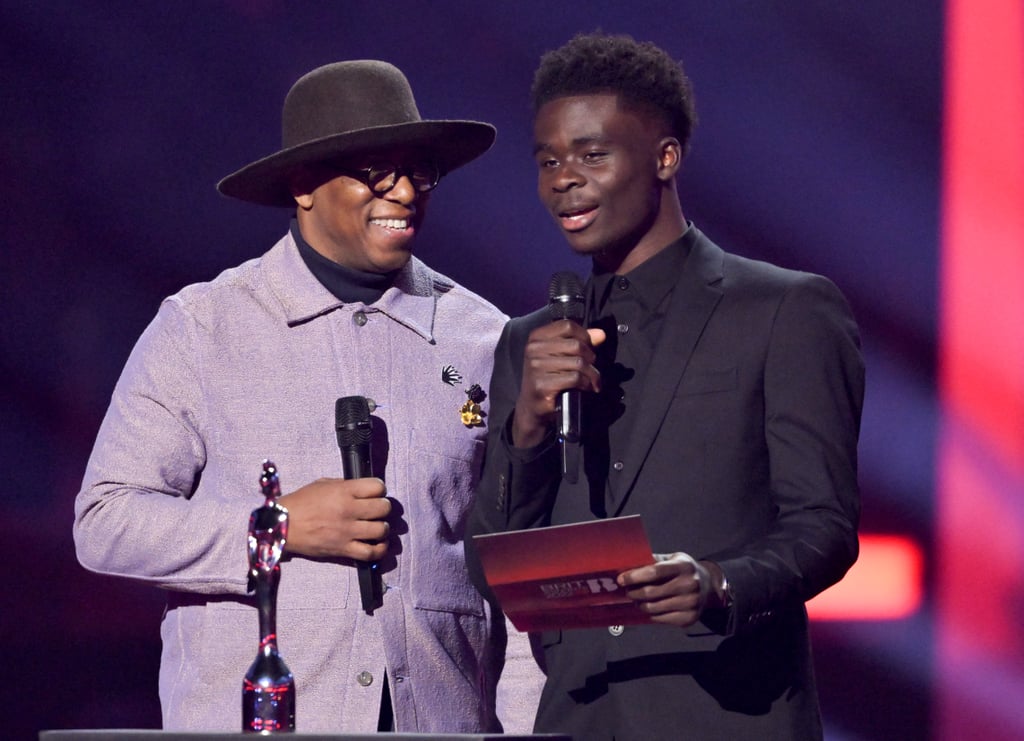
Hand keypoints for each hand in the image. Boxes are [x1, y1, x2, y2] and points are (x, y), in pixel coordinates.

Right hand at [277, 477, 390, 560]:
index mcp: (344, 491)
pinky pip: (371, 553)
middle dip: (383, 508)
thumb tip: (362, 490)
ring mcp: (347, 531)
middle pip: (383, 508)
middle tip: (377, 510)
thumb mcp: (322, 484)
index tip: (375, 493)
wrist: (282, 525)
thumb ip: (344, 486)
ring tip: (377, 527)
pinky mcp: (343, 550)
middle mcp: (348, 510)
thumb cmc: (300, 503)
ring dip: (383, 528)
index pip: (377, 487)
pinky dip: (379, 549)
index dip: (379, 489)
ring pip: (381, 530)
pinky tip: (378, 544)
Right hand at [511, 321, 605, 447]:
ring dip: (591, 374)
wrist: (532, 407)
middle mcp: (533, 349)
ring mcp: (536, 367)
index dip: (584, 336)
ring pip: (578, 363)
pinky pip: (575, 378)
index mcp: (536, 337)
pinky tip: (586, 388)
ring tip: (592, 381)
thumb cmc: (548, 378)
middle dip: (590, 357)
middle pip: (576, 344)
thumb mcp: (560, 355)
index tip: (589, 348)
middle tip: (591, 368)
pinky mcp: (542, 385)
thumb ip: (580, 341)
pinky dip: (586, 384)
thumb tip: (600, 334)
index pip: (567, 325)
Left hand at [617, 552, 710, 627]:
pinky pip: (660, 618)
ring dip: (640, 604)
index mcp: (684, 566)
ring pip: (653, 607)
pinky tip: (650, 607)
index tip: (621, 579)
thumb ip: (653, 560)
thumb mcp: (673, 559)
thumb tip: (628, 564)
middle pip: (651, 592)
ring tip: (637, 599)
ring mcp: (691, 603)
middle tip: (628, 591)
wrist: (708, 586)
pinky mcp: (689, 618)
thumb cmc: (685, 570)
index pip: (654, 572)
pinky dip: (651, 614)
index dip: (635, 576)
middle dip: (634, 592)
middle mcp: (690, 585)